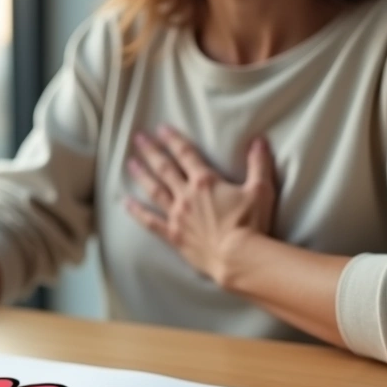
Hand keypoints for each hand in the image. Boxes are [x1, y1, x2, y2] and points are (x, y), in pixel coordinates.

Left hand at [125, 126, 276, 283]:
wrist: (238, 258)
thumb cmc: (251, 224)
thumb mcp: (261, 190)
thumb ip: (258, 164)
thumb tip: (259, 141)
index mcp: (205, 182)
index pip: (186, 154)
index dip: (173, 139)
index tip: (161, 128)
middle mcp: (186, 195)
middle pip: (164, 168)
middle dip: (151, 151)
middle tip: (138, 138)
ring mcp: (177, 215)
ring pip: (154, 190)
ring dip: (141, 175)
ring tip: (130, 163)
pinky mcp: (173, 235)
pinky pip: (150, 221)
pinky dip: (137, 212)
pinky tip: (126, 203)